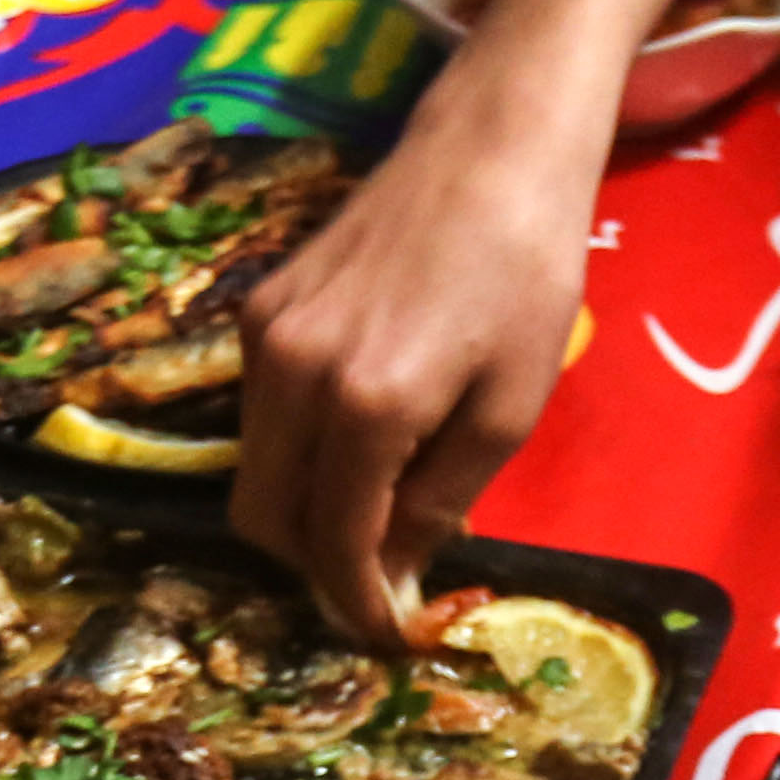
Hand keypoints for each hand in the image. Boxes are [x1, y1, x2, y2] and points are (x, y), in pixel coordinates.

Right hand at [228, 0, 716, 632]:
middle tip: (373, 585)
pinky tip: (355, 451)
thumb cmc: (527, 271)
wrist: (490, 144)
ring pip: (253, 469)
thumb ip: (441, 499)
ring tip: (370, 522)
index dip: (355, 603)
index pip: (334, 541)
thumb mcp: (509, 406)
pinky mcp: (260, 305)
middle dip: (312, 568)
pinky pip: (258, 415)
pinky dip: (294, 455)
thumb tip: (392, 575)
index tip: (383, 635)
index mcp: (366, 404)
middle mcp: (295, 372)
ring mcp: (264, 335)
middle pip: (264, 518)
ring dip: (299, 514)